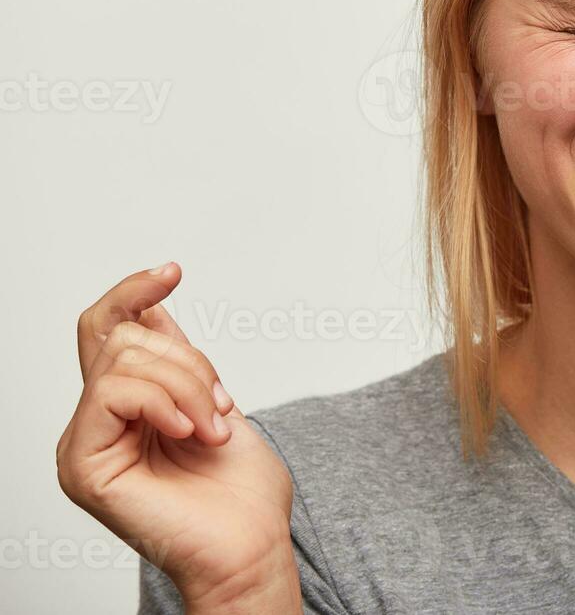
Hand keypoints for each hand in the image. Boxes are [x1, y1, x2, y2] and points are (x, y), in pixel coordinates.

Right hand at [56, 263, 301, 612]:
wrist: (249, 546)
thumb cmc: (240, 492)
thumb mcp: (213, 402)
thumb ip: (177, 362)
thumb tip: (151, 308)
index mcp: (125, 407)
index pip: (106, 329)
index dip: (132, 292)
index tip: (172, 272)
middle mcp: (96, 424)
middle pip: (122, 337)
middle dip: (189, 360)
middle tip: (221, 407)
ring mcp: (84, 444)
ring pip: (123, 358)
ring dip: (187, 385)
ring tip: (212, 428)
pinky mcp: (81, 465)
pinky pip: (113, 392)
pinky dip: (165, 402)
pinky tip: (189, 432)